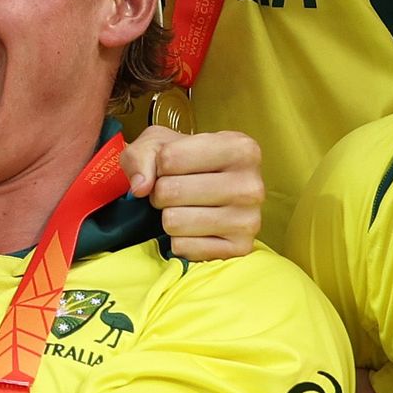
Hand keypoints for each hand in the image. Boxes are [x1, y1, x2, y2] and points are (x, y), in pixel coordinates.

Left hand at [122, 125, 263, 257]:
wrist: (207, 190)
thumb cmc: (187, 162)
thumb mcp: (160, 143)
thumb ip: (141, 155)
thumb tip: (141, 187)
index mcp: (240, 148)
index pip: (170, 158)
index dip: (159, 165)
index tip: (172, 167)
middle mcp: (251, 184)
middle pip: (170, 191)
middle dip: (162, 193)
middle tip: (175, 192)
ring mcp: (249, 220)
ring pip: (174, 221)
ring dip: (168, 216)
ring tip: (185, 208)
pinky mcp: (238, 249)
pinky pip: (182, 247)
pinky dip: (180, 240)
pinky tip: (195, 229)